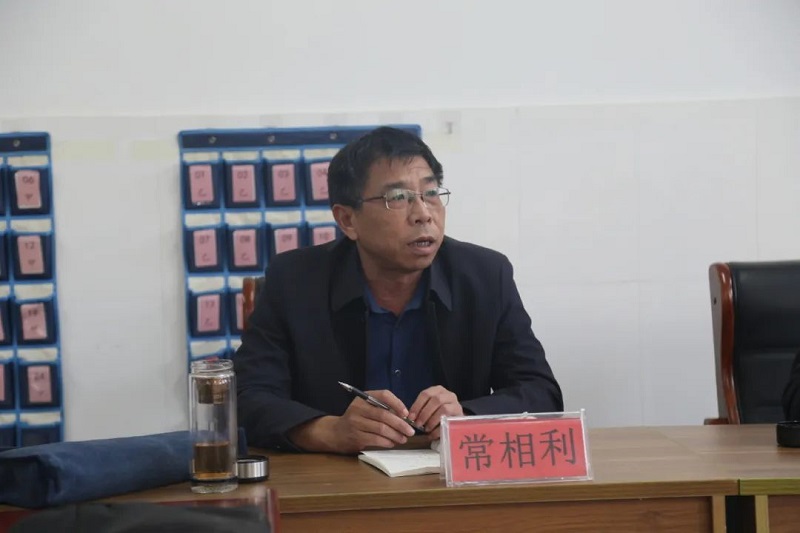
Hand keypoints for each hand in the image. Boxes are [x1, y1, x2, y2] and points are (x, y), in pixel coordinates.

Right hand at [288, 390, 415, 453]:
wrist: (335, 433)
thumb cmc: (357, 419)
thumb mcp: (366, 408)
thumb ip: (382, 408)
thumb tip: (405, 416)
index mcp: (363, 398)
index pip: (384, 395)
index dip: (397, 403)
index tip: (406, 414)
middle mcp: (358, 408)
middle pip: (384, 414)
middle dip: (401, 424)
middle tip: (411, 431)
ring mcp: (356, 422)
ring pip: (381, 428)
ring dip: (396, 435)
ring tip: (403, 438)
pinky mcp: (356, 436)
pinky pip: (376, 439)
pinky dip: (387, 442)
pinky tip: (392, 443)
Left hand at [408, 386, 463, 439]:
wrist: (456, 420)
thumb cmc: (438, 413)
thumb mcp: (430, 408)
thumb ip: (421, 410)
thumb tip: (410, 417)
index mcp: (438, 390)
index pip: (425, 394)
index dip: (417, 406)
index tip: (410, 417)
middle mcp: (448, 394)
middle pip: (435, 400)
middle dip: (424, 413)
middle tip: (418, 424)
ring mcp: (456, 404)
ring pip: (443, 409)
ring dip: (432, 420)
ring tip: (426, 429)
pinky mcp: (460, 415)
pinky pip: (449, 421)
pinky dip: (438, 429)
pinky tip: (432, 435)